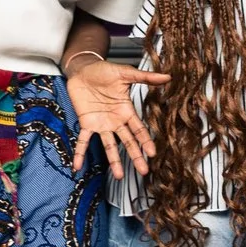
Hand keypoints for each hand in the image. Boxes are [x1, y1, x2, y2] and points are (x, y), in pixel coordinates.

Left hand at [66, 55, 170, 178]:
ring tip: (119, 176)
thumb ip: (145, 78)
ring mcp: (101, 124)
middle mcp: (116, 121)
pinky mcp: (86, 123)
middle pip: (128, 142)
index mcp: (127, 110)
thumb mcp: (125, 73)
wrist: (83, 70)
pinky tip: (77, 166)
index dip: (145, 141)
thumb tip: (168, 77)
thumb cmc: (104, 71)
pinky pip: (82, 141)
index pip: (139, 129)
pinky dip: (80, 153)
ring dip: (114, 161)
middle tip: (144, 171)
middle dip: (136, 156)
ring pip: (109, 146)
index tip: (152, 153)